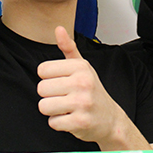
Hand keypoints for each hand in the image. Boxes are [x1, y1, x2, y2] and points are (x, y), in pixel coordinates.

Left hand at [37, 26, 139, 149]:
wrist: (110, 119)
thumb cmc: (92, 91)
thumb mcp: (83, 67)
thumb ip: (69, 48)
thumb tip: (58, 28)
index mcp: (81, 67)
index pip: (43, 70)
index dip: (48, 78)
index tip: (61, 83)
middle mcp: (83, 83)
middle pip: (41, 88)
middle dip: (49, 96)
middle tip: (64, 97)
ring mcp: (82, 103)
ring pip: (44, 106)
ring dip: (52, 110)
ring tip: (66, 108)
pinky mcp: (80, 122)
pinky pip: (52, 122)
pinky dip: (58, 123)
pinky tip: (70, 118)